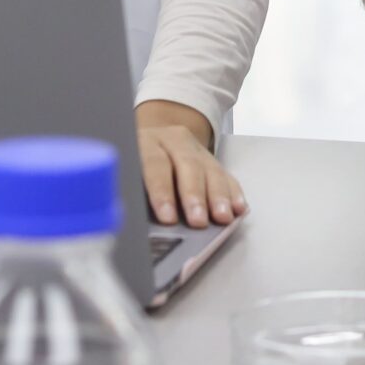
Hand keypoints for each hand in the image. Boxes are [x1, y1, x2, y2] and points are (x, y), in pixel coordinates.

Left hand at [135, 100, 243, 228]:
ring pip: (210, 170)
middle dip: (194, 196)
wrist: (151, 140)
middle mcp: (172, 140)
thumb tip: (136, 223)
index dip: (162, 192)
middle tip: (198, 220)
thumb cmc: (133, 166)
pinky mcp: (211, 159)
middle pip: (188, 166)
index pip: (155, 165)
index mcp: (145, 141)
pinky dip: (233, 193)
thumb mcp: (126, 172)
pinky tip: (238, 208)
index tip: (168, 217)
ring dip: (218, 197)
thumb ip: (133, 192)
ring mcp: (195, 148)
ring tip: (223, 217)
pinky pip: (225, 175)